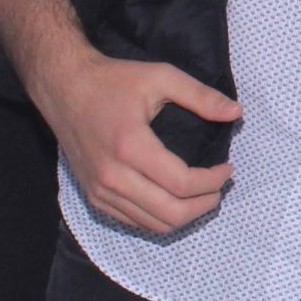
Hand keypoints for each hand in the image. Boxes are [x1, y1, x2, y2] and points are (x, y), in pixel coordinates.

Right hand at [30, 45, 240, 233]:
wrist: (63, 88)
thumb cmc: (112, 80)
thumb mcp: (160, 77)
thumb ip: (201, 96)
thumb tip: (236, 113)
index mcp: (131, 147)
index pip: (182, 184)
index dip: (213, 181)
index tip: (228, 168)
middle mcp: (112, 176)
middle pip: (170, 212)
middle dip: (204, 205)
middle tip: (220, 187)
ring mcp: (100, 190)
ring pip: (152, 224)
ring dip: (185, 215)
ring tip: (203, 195)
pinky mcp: (93, 196)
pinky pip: (132, 222)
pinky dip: (159, 218)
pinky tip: (175, 200)